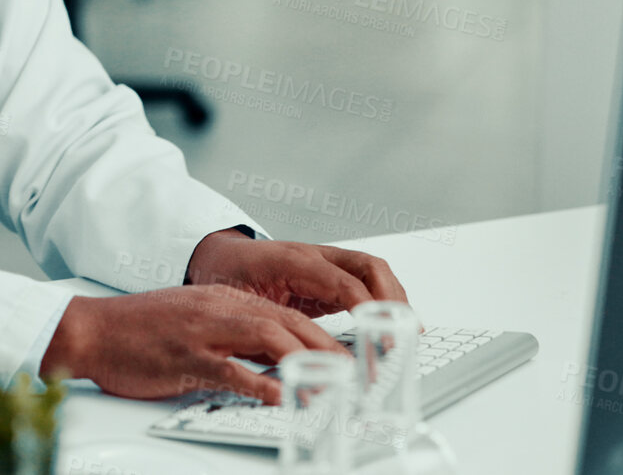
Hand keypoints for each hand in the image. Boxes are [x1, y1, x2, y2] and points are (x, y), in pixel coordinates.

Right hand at [39, 286, 345, 402]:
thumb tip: (268, 362)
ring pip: (268, 337)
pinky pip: (231, 370)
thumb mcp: (192, 322)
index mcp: (222, 301)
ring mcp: (203, 332)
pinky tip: (282, 397)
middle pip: (286, 321)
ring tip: (331, 386)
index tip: (347, 358)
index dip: (322, 335)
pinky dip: (261, 383)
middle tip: (356, 374)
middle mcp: (218, 309)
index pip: (285, 313)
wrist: (92, 331)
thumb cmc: (138, 332)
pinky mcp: (185, 357)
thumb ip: (230, 337)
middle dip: (327, 347)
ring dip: (306, 361)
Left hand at [184, 230, 410, 317]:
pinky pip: (365, 281)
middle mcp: (314, 256)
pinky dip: (383, 300)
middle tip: (402, 336)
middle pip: (369, 267)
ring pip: (373, 271)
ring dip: (394, 300)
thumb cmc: (225, 277)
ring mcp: (324, 262)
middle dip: (392, 300)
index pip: (342, 282)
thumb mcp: (239, 304)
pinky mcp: (329, 276)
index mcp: (292, 261)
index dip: (367, 309)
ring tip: (406, 333)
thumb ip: (266, 330)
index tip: (382, 337)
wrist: (216, 256)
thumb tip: (289, 366)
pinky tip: (389, 325)